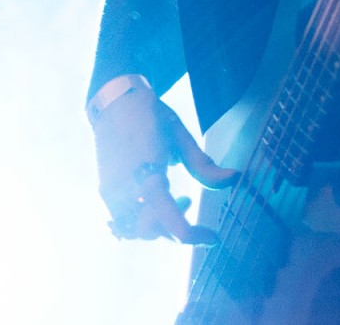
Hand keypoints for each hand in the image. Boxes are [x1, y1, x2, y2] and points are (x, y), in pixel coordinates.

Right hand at [91, 83, 234, 242]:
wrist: (114, 102)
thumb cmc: (151, 117)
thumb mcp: (182, 137)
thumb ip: (205, 166)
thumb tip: (234, 179)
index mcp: (149, 175)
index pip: (171, 222)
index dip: (195, 236)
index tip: (213, 238)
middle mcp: (126, 190)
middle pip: (152, 231)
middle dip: (174, 228)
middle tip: (188, 202)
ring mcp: (112, 193)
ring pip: (136, 232)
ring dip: (158, 225)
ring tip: (172, 199)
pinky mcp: (105, 192)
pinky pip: (124, 221)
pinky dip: (142, 219)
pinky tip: (153, 199)